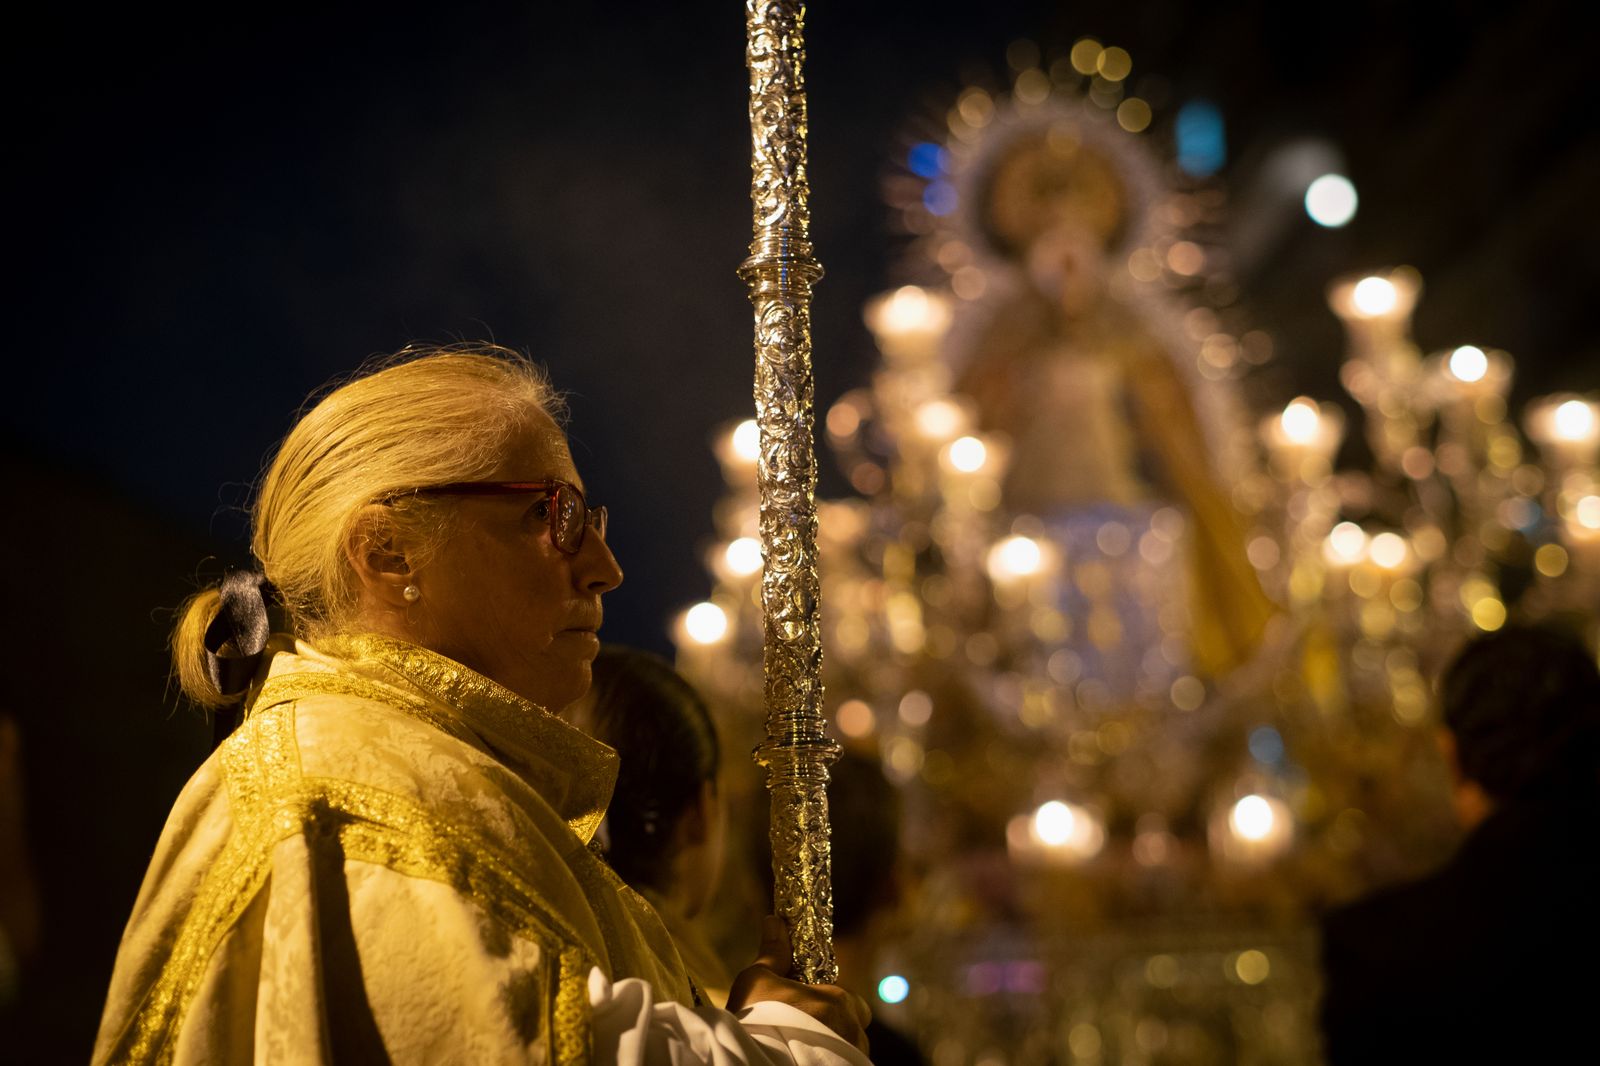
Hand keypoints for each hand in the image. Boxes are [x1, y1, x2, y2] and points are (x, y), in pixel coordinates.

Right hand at [726, 916, 870, 1054]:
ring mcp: (850, 1059)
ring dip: (830, 1047)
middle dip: (834, 1026)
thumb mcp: (758, 980)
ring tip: (799, 1049)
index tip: (807, 1005)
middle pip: (851, 1026)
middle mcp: (853, 1032)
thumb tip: (774, 921)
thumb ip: (774, 953)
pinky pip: (840, 1064)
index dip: (830, 1001)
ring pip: (847, 1049)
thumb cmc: (756, 1020)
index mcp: (840, 1002)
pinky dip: (825, 1061)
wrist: (753, 1063)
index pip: (851, 1000)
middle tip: (802, 1028)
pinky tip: (802, 1060)